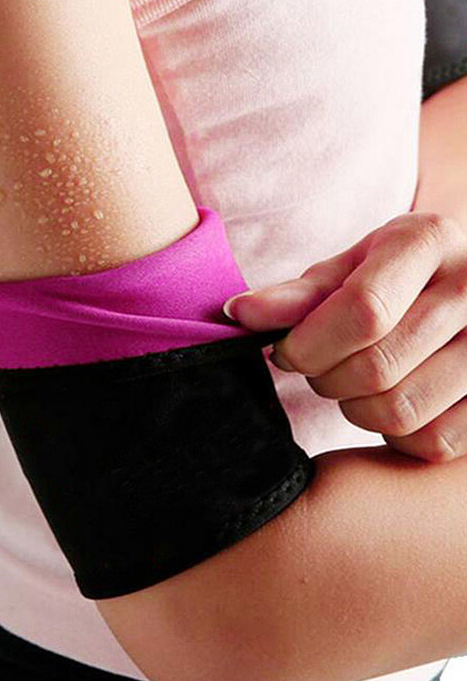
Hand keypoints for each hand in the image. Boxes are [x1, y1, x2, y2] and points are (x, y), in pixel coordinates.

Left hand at [223, 212, 466, 461]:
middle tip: (319, 367)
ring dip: (356, 410)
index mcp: (430, 240)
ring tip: (354, 383)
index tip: (285, 352)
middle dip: (325, 378)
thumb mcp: (345, 270)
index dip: (308, 345)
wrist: (462, 289)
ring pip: (400, 411)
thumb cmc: (389, 277)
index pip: (363, 311)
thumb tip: (237, 314)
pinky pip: (433, 440)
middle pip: (376, 367)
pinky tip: (392, 400)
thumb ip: (295, 296)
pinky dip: (396, 434)